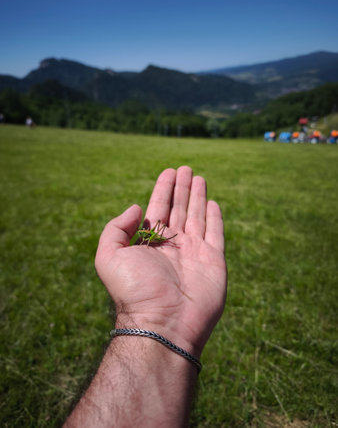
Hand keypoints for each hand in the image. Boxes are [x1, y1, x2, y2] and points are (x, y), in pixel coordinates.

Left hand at [95, 166, 226, 356]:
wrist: (163, 323)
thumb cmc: (134, 291)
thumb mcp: (109, 256)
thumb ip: (117, 228)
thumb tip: (137, 208)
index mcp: (150, 243)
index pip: (158, 208)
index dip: (163, 189)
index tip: (169, 171)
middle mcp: (172, 245)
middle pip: (178, 208)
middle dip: (182, 188)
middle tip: (185, 169)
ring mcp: (194, 253)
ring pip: (197, 216)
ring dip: (198, 196)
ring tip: (198, 177)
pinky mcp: (213, 261)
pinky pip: (215, 233)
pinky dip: (215, 217)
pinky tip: (213, 203)